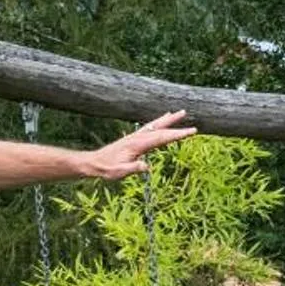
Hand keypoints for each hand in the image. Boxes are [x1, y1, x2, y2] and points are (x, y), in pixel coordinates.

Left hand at [78, 111, 195, 181]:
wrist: (94, 163)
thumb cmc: (107, 169)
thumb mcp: (119, 172)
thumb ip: (132, 168)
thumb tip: (146, 166)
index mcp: (137, 144)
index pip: (161, 138)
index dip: (177, 135)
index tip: (190, 132)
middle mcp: (137, 137)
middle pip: (159, 128)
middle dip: (174, 122)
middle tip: (186, 114)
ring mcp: (135, 137)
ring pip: (154, 125)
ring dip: (167, 119)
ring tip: (178, 112)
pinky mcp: (133, 139)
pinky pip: (148, 128)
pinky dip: (157, 123)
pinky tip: (160, 121)